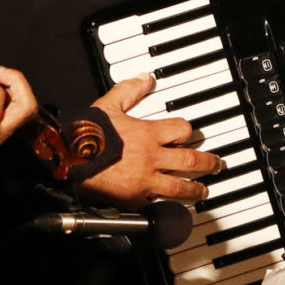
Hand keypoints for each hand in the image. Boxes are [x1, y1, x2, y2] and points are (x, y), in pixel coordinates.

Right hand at [74, 74, 224, 208]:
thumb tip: (145, 78)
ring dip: (196, 189)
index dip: (188, 131)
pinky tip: (174, 207)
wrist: (68, 161)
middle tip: (216, 165)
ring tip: (203, 190)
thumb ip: (129, 90)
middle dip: (208, 163)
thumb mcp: (108, 105)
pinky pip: (157, 203)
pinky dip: (168, 205)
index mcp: (147, 133)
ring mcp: (144, 181)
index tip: (190, 135)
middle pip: (191, 160)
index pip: (182, 130)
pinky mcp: (135, 200)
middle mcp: (151, 157)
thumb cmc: (86, 135)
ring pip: (181, 187)